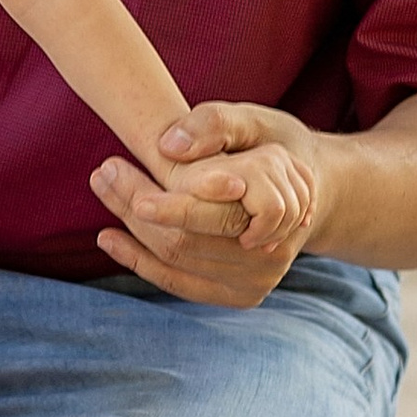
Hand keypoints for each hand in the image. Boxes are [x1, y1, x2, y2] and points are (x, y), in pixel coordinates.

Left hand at [93, 100, 326, 307]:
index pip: (207, 213)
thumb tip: (170, 145)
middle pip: (184, 238)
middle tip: (101, 172)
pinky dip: (141, 261)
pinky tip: (109, 237)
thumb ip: (215, 125)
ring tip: (102, 188)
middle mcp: (268, 251)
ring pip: (177, 259)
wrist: (314, 192)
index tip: (113, 170)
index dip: (160, 200)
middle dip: (133, 205)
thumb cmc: (275, 146)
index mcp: (275, 204)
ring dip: (131, 228)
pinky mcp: (240, 295)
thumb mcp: (255, 121)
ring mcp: (256, 279)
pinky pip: (182, 283)